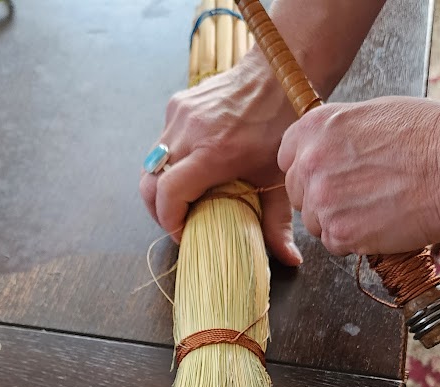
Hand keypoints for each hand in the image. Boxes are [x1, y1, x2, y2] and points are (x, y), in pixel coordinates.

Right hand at [139, 51, 303, 265]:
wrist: (276, 74)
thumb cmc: (279, 125)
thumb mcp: (278, 177)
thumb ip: (278, 223)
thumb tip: (290, 259)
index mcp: (213, 153)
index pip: (167, 194)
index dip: (169, 222)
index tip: (184, 233)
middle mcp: (189, 132)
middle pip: (149, 183)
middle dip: (158, 211)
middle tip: (178, 223)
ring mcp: (178, 116)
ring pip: (151, 164)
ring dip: (161, 188)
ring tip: (185, 200)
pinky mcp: (176, 106)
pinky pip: (162, 144)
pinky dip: (170, 164)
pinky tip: (192, 170)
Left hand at [277, 97, 439, 255]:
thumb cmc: (429, 136)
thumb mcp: (373, 114)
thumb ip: (339, 135)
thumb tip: (327, 150)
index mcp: (316, 128)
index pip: (287, 158)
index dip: (308, 170)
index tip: (326, 176)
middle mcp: (311, 164)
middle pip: (300, 195)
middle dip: (324, 199)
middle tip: (360, 195)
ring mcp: (324, 201)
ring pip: (316, 223)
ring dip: (339, 221)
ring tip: (376, 208)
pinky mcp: (341, 233)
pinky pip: (334, 244)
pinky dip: (355, 240)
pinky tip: (381, 223)